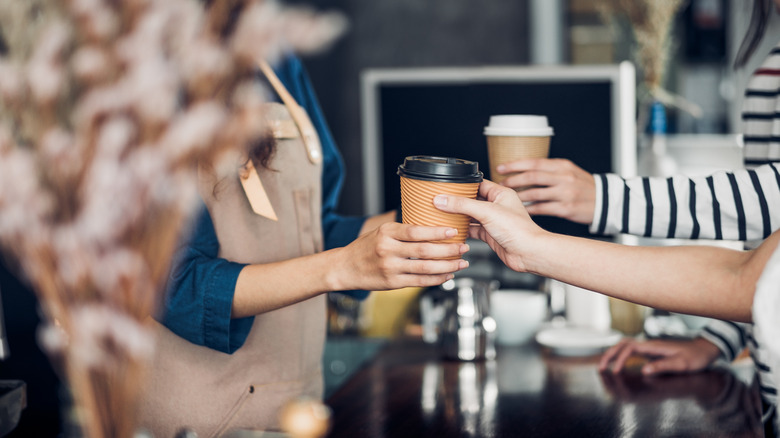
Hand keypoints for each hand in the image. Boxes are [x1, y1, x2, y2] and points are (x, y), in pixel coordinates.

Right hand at [337, 222, 469, 290]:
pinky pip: (419, 281)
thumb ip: (403, 231)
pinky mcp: (392, 283)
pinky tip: (447, 275)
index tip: (453, 231)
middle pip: (424, 250)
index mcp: (387, 233)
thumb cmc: (365, 247)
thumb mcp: (381, 231)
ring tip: (461, 263)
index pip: (416, 231)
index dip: (437, 232)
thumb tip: (431, 226)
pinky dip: (436, 279)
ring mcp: (390, 268)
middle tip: (464, 247)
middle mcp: (388, 250)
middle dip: (448, 250)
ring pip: (425, 268)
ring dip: (447, 266)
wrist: (344, 267)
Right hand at [432, 179, 545, 272]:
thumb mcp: (487, 212)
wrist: (528, 253)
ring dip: (459, 216)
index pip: (478, 184)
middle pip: (472, 200)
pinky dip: (463, 230)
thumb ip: (463, 205)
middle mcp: (497, 206)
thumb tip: (443, 199)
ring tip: (443, 213)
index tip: (447, 186)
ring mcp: (493, 221)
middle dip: (458, 201)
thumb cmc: (518, 230)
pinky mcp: (490, 235)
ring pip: (471, 215)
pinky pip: (473, 230)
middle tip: (442, 200)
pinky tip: (453, 230)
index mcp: (501, 194)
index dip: (463, 184)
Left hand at [497, 158, 595, 224]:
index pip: (534, 162)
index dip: (515, 164)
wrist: (606, 201)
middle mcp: (563, 178)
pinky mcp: (566, 208)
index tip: (500, 167)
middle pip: (532, 177)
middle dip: (513, 180)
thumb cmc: (583, 185)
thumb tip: (523, 169)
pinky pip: (542, 209)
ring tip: (507, 198)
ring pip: (535, 193)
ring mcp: (565, 193)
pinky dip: (528, 209)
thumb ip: (549, 169)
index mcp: (562, 166)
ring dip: (518, 196)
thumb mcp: (569, 171)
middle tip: (500, 184)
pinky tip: (520, 210)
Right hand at [599, 337, 721, 375]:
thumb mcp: (682, 364)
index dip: (620, 359)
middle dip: (609, 355)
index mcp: (653, 346)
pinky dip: (620, 355)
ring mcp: (649, 347)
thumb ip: (663, 366)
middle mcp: (648, 344)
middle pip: (622, 344)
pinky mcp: (650, 351)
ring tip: (604, 366)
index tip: (616, 372)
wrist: (704, 349)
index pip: (629, 348)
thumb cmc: (695, 357)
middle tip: (600, 368)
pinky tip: (618, 364)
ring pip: (624, 346)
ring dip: (613, 354)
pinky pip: (630, 351)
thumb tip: (644, 370)